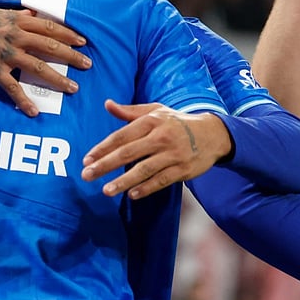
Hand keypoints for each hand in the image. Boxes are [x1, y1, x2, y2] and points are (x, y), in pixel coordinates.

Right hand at [0, 5, 91, 116]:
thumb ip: (14, 15)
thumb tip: (32, 15)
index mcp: (15, 21)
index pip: (48, 27)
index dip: (68, 35)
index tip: (82, 42)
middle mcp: (13, 36)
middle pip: (49, 46)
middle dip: (71, 56)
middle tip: (87, 65)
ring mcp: (4, 54)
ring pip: (37, 67)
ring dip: (58, 79)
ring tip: (73, 88)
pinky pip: (12, 88)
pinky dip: (23, 101)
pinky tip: (34, 111)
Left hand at [81, 100, 231, 198]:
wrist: (213, 133)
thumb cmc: (177, 122)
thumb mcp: (156, 111)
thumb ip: (129, 111)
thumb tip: (107, 104)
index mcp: (151, 121)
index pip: (121, 136)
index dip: (103, 148)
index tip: (87, 159)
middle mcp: (161, 137)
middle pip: (128, 153)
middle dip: (105, 165)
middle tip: (87, 175)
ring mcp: (173, 154)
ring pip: (144, 169)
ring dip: (124, 181)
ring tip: (106, 190)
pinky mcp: (183, 169)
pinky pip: (162, 180)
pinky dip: (147, 188)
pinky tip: (132, 194)